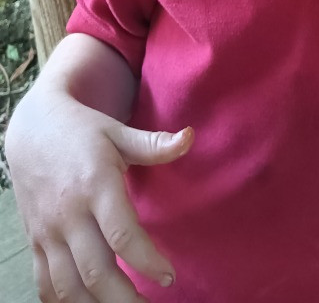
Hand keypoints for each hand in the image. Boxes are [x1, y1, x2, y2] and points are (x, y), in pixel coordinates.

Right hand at [6, 89, 191, 302]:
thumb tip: (190, 137)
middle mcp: (69, 213)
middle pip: (95, 270)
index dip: (147, 261)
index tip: (168, 277)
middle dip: (125, 298)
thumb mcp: (118, 132)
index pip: (122, 235)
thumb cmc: (82, 131)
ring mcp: (48, 231)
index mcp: (95, 185)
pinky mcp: (35, 241)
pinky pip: (44, 284)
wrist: (31, 129)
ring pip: (68, 286)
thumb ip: (154, 144)